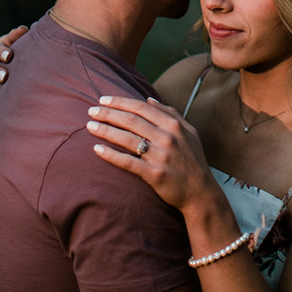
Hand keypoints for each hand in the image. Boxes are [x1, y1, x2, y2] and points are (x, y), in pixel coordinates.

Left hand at [86, 94, 216, 211]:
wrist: (201, 193)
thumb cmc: (192, 160)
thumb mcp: (188, 131)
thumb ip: (170, 113)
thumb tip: (148, 98)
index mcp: (173, 124)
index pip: (141, 107)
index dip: (120, 102)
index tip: (103, 99)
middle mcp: (167, 137)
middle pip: (131, 120)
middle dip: (108, 113)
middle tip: (91, 110)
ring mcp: (161, 156)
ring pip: (127, 139)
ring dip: (106, 130)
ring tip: (90, 126)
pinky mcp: (155, 175)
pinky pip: (128, 162)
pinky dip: (111, 155)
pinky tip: (97, 149)